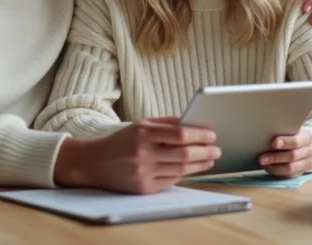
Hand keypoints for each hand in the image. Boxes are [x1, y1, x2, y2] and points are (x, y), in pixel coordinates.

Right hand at [53, 116, 220, 193]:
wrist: (94, 162)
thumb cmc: (121, 141)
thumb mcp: (141, 125)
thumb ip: (168, 123)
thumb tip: (194, 123)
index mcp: (143, 133)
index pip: (180, 134)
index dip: (200, 135)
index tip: (212, 135)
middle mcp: (143, 153)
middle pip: (184, 154)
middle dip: (205, 152)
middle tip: (217, 150)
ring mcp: (143, 172)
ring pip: (181, 170)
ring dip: (199, 165)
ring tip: (209, 159)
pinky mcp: (143, 188)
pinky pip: (171, 181)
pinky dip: (184, 174)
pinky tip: (192, 168)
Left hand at [258, 127, 311, 177]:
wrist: (306, 146)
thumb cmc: (294, 134)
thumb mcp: (293, 129)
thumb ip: (284, 131)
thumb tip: (265, 131)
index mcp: (307, 137)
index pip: (296, 141)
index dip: (285, 142)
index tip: (273, 143)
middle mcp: (309, 151)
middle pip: (292, 156)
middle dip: (275, 157)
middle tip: (261, 158)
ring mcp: (307, 164)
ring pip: (290, 168)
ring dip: (274, 166)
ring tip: (262, 163)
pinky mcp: (301, 172)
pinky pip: (288, 175)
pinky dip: (276, 171)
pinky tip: (268, 167)